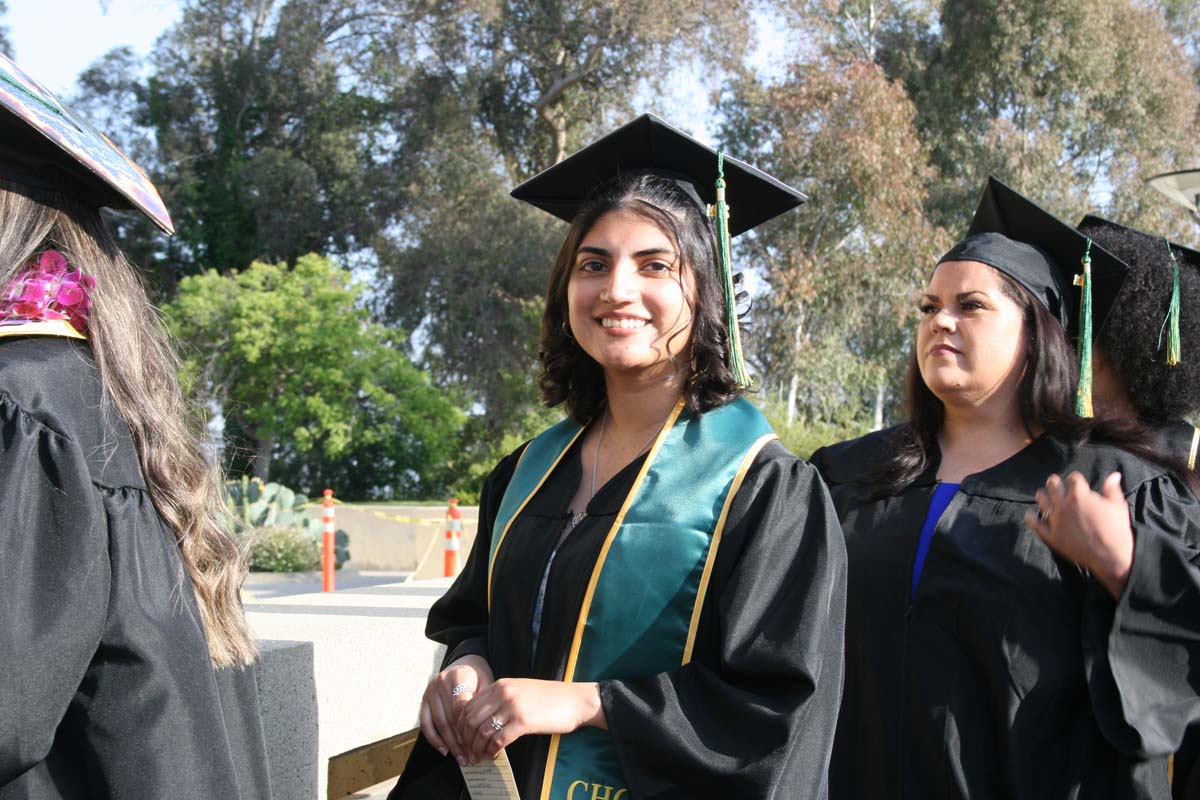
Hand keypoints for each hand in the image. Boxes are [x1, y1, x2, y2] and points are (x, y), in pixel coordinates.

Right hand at [419, 654, 494, 764]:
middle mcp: (440, 682)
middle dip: (459, 740)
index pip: (461, 707)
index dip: (468, 728)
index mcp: (458, 676)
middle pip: (449, 717)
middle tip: (469, 757)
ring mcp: (430, 691)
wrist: (465, 662)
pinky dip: (434, 738)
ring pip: (439, 722)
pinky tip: (444, 750)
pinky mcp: (423, 699)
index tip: (477, 744)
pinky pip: (425, 722)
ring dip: (449, 743)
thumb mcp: (486, 683)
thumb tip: (487, 731)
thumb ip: (483, 703)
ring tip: (460, 757)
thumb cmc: (479, 676)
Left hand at [456, 679, 604, 763]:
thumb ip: (501, 700)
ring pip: (482, 731)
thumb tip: (482, 720)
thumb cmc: (550, 699)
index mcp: (500, 685)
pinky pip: (498, 739)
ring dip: (477, 748)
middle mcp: (503, 693)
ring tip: (480, 757)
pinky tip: (494, 755)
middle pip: (471, 720)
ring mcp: (513, 706)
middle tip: (469, 753)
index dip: (461, 727)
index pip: (469, 706)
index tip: (464, 740)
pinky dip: (492, 750)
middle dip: (466, 740)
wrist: (576, 700)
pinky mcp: (524, 721)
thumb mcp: (520, 691)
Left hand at [1026, 471, 1134, 599]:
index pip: (1073, 479)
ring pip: (1042, 502)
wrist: (1111, 555)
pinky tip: (1029, 515)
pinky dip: (1031, 518)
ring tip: (1042, 494)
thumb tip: (1114, 475)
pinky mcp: (1052, 535)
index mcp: (1080, 495)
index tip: (1075, 480)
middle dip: (1054, 482)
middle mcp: (1064, 505)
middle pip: (1054, 486)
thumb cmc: (1116, 529)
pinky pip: (1036, 525)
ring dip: (1042, 496)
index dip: (1075, 478)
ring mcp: (1056, 520)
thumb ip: (1112, 489)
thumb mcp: (1118, 506)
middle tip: (1053, 481)